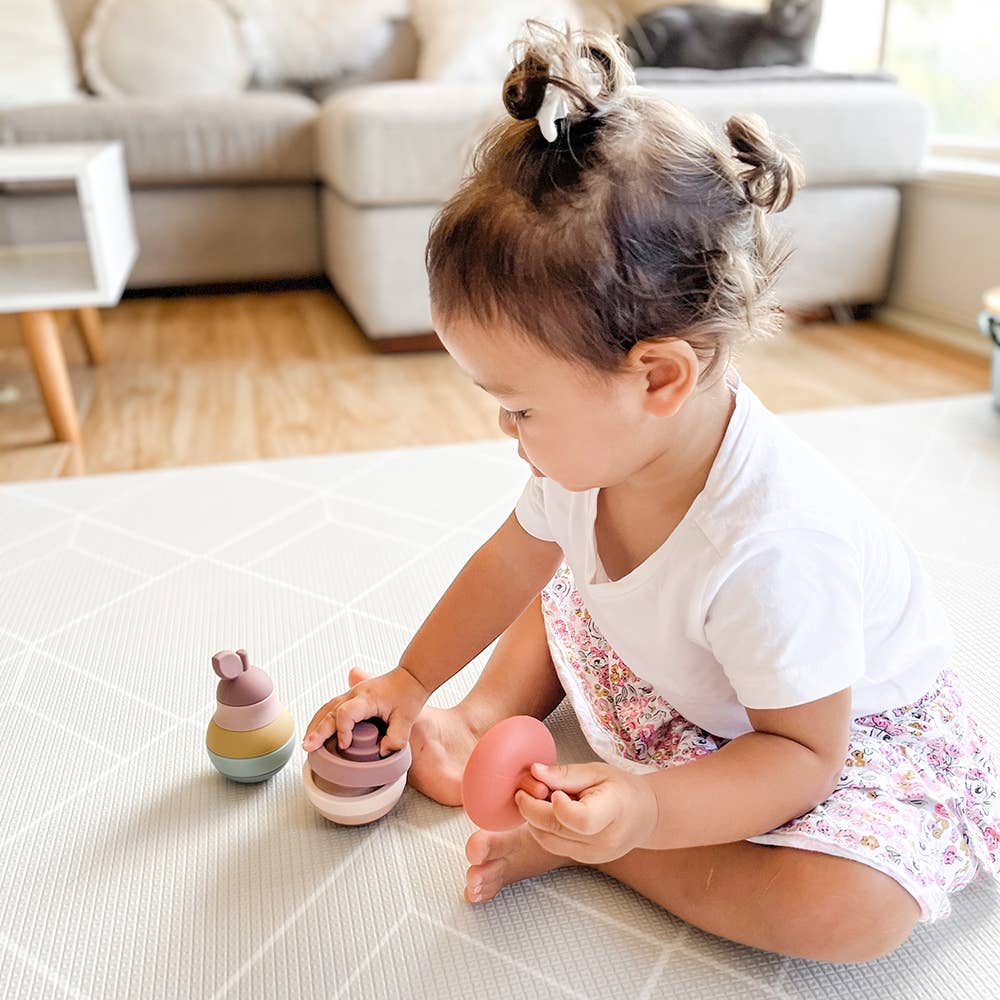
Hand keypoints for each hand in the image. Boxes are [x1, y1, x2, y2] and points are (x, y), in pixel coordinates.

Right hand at [302, 665, 428, 754]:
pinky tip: (316, 732)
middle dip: (318, 731)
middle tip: (308, 747)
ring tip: (307, 743)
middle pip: (330, 711)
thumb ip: (396, 739)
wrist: (410, 677)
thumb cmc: (407, 694)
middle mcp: (354, 694)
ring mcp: (350, 694)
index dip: (342, 731)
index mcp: (367, 698)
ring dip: (315, 725)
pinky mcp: (350, 698)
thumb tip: (381, 753)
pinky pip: (331, 708)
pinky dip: (321, 720)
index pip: (346, 713)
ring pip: (326, 709)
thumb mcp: (407, 719)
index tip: (345, 745)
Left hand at [514, 761, 658, 864]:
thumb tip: (535, 771)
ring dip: (533, 820)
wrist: (643, 815)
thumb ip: (565, 774)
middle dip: (531, 808)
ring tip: (537, 799)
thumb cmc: (621, 788)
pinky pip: (552, 846)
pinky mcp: (584, 860)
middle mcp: (604, 840)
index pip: (581, 819)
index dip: (559, 806)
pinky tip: (546, 812)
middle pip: (556, 830)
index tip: (551, 790)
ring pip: (548, 841)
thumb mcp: (597, 772)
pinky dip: (542, 829)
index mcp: (613, 812)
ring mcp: (593, 855)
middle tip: (524, 789)